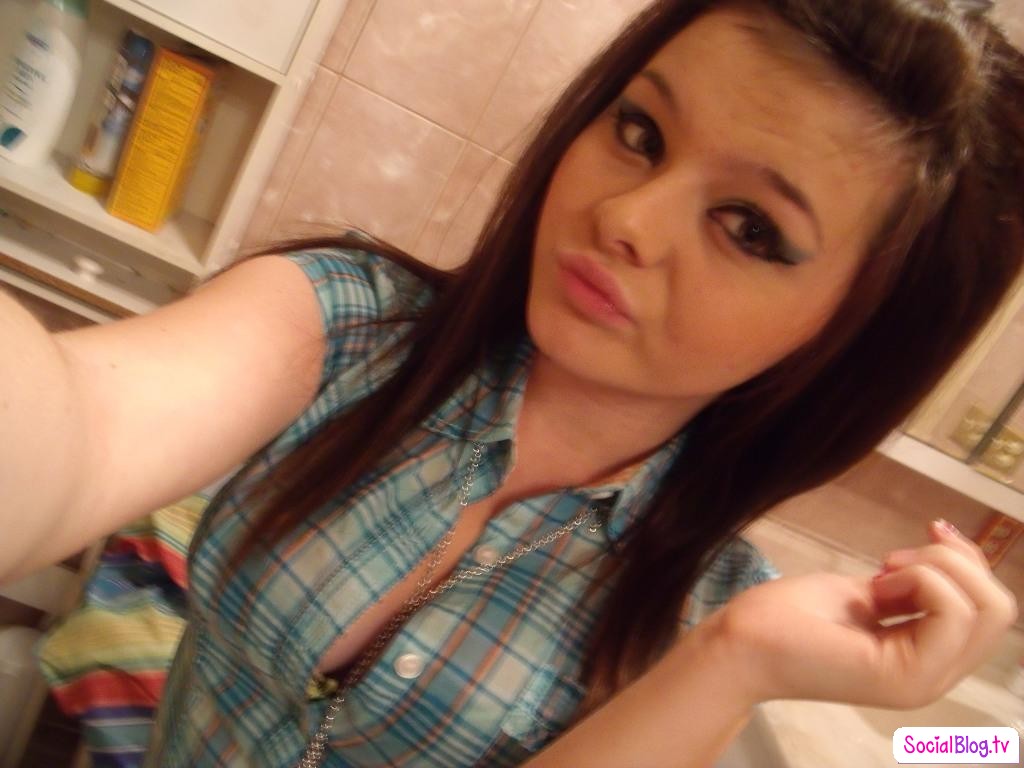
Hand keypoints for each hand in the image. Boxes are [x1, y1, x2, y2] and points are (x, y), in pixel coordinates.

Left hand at [710, 519, 1016, 708]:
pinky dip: (921, 579)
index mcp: (928, 656)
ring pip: (986, 607)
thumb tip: (950, 550)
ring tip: (881, 575)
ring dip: (934, 568)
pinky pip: (952, 612)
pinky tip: (877, 586)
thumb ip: (913, 584)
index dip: (964, 558)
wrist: (743, 641)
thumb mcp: (869, 590)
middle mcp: (936, 675)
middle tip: (892, 560)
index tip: (921, 535)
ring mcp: (925, 681)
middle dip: (954, 560)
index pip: (990, 607)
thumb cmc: (791, 615)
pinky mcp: (905, 676)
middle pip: (1000, 607)